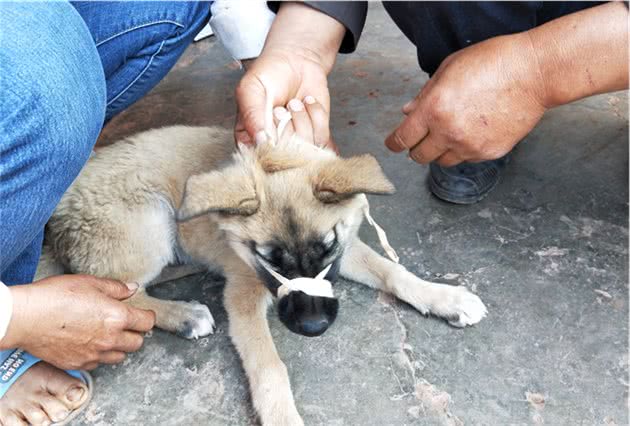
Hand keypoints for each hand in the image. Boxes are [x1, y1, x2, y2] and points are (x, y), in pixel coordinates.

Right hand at [1, 275, 154, 369]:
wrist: (25, 318)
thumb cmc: (55, 297)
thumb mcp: (89, 283)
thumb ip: (115, 288)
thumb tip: (132, 289)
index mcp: (117, 317)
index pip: (147, 322)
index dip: (147, 316)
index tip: (143, 314)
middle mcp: (110, 339)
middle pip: (137, 343)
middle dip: (135, 333)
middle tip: (126, 324)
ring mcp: (94, 354)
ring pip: (119, 356)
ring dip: (119, 346)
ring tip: (108, 335)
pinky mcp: (78, 364)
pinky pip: (98, 364)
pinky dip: (99, 356)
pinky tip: (90, 344)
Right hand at [234, 2, 344, 150]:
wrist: (297, 59)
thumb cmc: (269, 73)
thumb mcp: (251, 89)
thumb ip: (252, 116)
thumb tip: (263, 142)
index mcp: (249, 139)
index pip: (260, 155)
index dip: (269, 137)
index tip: (271, 114)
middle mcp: (272, 146)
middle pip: (284, 155)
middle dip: (286, 126)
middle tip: (281, 106)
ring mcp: (295, 144)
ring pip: (304, 149)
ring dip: (302, 119)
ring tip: (294, 103)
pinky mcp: (316, 137)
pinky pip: (322, 139)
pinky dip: (317, 116)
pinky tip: (308, 103)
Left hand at [385, 33, 546, 166]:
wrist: (534, 73)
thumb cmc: (493, 63)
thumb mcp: (449, 69)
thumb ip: (424, 95)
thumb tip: (408, 112)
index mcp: (434, 109)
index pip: (403, 138)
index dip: (394, 143)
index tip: (393, 144)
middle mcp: (449, 132)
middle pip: (419, 156)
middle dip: (416, 148)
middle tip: (421, 138)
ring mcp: (470, 146)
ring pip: (443, 161)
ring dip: (440, 150)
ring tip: (451, 131)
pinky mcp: (489, 153)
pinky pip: (467, 159)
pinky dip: (464, 150)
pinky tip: (472, 131)